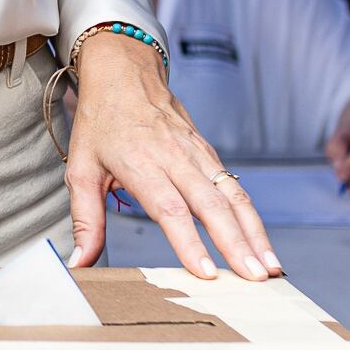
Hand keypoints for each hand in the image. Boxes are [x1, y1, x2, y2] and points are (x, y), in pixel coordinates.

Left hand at [63, 32, 279, 280]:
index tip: (207, 272)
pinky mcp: (209, 152)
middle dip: (236, 244)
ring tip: (270, 267)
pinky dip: (251, 215)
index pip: (169, 208)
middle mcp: (174, 157)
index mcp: (140, 163)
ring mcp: (197, 153)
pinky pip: (235, 186)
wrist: (124, 71)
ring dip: (254, 233)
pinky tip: (262, 242)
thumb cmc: (100, 122)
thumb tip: (79, 263)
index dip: (189, 241)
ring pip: (233, 196)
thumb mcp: (80, 168)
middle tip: (254, 278)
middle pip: (211, 205)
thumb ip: (85, 219)